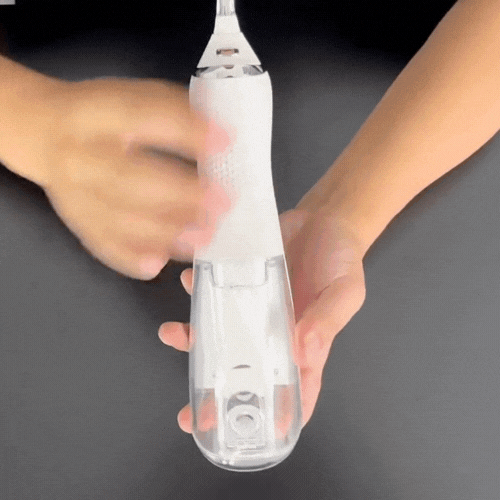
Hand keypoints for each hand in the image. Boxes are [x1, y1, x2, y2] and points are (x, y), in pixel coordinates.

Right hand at [30, 77, 231, 278]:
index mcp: (97, 112)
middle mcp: (81, 153)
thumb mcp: (131, 95)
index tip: (225, 143)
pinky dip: (130, 258)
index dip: (185, 131)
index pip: (143, 116)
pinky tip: (157, 263)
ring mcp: (75, 192)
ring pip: (118, 218)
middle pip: (129, 177)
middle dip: (180, 194)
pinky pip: (102, 244)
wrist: (43, 132)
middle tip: (221, 204)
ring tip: (202, 238)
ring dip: (165, 232)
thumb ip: (172, 111)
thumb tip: (221, 136)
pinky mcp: (76, 220)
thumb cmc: (100, 116)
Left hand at [158, 207, 366, 431]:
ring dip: (192, 338)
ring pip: (219, 334)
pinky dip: (198, 289)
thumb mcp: (344, 291)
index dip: (274, 419)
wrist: (323, 218)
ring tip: (171, 333)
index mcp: (304, 345)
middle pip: (244, 373)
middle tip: (189, 413)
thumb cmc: (341, 260)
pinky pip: (214, 291)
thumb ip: (327, 321)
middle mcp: (272, 334)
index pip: (292, 392)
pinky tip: (189, 280)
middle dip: (215, 396)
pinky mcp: (240, 282)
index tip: (245, 434)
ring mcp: (252, 309)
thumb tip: (304, 351)